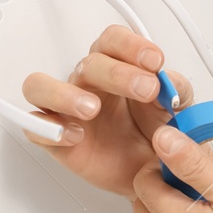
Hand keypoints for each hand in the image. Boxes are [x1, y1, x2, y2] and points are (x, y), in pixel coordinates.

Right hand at [20, 25, 193, 199]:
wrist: (152, 172)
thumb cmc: (156, 133)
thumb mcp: (177, 108)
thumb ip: (177, 90)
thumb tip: (169, 80)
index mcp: (117, 66)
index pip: (113, 41)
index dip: (131, 45)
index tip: (155, 60)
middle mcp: (88, 83)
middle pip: (87, 63)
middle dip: (117, 73)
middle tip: (145, 89)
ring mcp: (66, 109)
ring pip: (39, 86)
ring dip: (65, 93)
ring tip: (92, 108)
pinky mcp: (56, 139)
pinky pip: (36, 127)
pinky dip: (49, 129)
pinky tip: (76, 136)